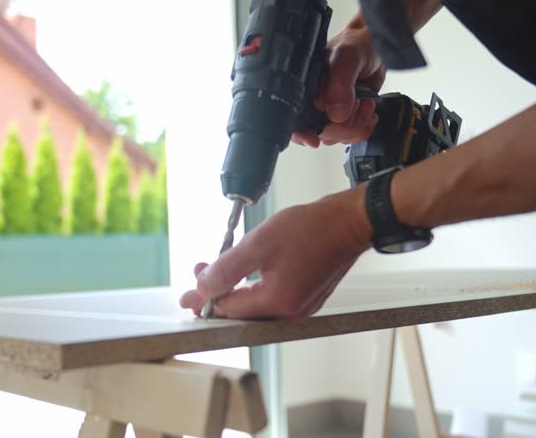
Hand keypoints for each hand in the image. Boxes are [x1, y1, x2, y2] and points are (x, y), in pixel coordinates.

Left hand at [180, 188, 371, 319]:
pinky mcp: (307, 297)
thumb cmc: (311, 229)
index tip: (185, 297)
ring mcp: (301, 307)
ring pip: (256, 306)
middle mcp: (291, 312)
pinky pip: (271, 300)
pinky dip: (252, 289)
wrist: (350, 222)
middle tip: (199, 277)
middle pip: (242, 313)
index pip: (229, 309)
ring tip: (216, 271)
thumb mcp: (259, 244)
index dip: (204, 301)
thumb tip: (203, 288)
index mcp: (278, 302)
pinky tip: (242, 275)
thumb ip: (227, 268)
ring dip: (233, 291)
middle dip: (217, 295)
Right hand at [293, 27, 386, 147]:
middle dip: (343, 126)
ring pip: (336, 136)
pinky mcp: (345, 115)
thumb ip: (340, 84)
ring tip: (365, 104)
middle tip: (357, 105)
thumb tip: (335, 114)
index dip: (303, 132)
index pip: (294, 119)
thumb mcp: (347, 57)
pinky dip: (362, 128)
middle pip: (319, 132)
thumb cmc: (357, 44)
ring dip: (356, 126)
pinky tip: (367, 111)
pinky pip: (349, 135)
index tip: (315, 138)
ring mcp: (329, 110)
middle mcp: (313, 101)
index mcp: (304, 87)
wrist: (375, 45)